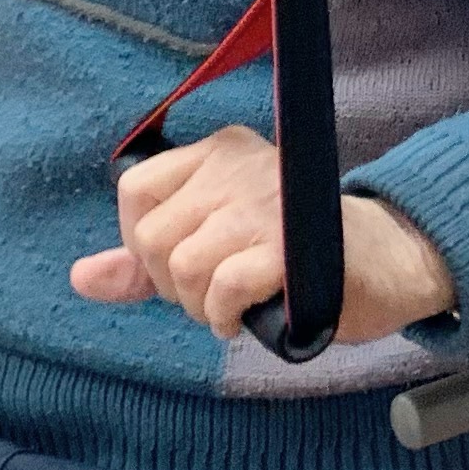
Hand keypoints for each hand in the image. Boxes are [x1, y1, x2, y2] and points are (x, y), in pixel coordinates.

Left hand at [70, 127, 455, 347]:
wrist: (387, 262)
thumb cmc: (296, 251)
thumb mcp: (215, 241)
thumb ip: (147, 259)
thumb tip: (81, 278)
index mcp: (219, 152)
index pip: (135, 189)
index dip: (141, 241)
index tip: (178, 264)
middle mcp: (239, 166)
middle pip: (153, 236)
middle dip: (172, 284)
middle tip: (213, 294)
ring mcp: (265, 204)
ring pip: (184, 265)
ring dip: (201, 306)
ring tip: (231, 306)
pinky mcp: (291, 246)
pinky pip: (223, 286)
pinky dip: (225, 314)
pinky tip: (246, 317)